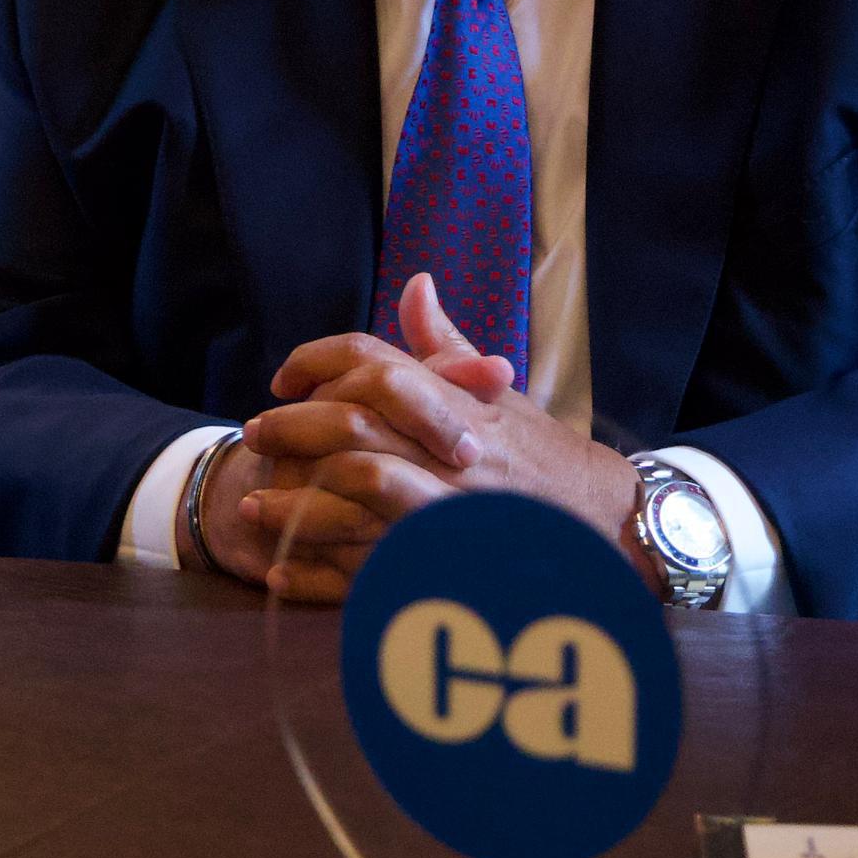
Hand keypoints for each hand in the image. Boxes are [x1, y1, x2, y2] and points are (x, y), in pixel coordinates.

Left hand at [233, 278, 640, 591]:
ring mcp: (448, 504)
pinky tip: (281, 572)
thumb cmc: (541, 456)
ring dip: (291, 502)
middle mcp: (449, 447)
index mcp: (454, 402)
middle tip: (253, 436)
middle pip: (350, 421)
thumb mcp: (495, 396)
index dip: (316, 363)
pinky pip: (367, 567)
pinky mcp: (444, 560)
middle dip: (290, 428)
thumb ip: (444, 346)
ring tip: (253, 508)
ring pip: (352, 489)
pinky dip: (316, 573)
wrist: (605, 525)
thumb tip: (415, 284)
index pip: (372, 363)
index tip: (283, 380)